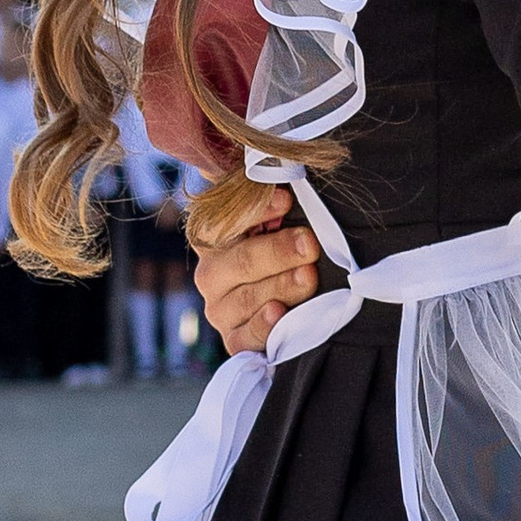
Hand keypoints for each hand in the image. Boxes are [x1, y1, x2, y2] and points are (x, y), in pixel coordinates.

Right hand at [190, 192, 316, 353]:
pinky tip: (278, 312)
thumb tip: (284, 180)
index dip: (253, 210)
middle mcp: (210, 273)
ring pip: (246, 298)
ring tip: (308, 276)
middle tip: (310, 244)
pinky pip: (244, 337)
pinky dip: (262, 326)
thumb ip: (273, 201)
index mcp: (212, 236)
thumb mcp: (276, 218)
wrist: (291, 299)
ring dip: (280, 286)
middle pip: (240, 261)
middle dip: (277, 251)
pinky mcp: (234, 340)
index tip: (286, 200)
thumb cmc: (284, 247)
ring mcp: (220, 309)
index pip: (221, 220)